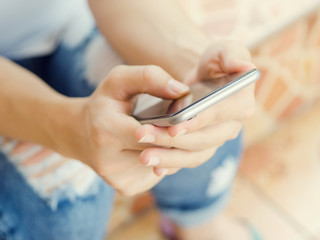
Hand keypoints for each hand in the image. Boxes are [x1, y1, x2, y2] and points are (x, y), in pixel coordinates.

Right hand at [57, 65, 188, 195]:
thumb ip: (149, 77)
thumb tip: (182, 91)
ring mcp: (118, 179)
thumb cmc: (105, 104)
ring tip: (172, 134)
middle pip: (160, 152)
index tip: (186, 118)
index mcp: (105, 132)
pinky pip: (158, 174)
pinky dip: (164, 161)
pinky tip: (159, 148)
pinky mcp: (126, 187)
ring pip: (163, 165)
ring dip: (173, 150)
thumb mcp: (119, 81)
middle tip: (188, 125)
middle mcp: (109, 162)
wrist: (80, 134)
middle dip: (177, 138)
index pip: (148, 134)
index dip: (170, 127)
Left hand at [136, 40, 255, 172]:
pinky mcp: (203, 149)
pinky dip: (171, 166)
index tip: (174, 126)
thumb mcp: (224, 51)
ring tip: (143, 156)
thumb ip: (233, 55)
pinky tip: (153, 167)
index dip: (198, 121)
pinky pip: (188, 161)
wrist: (205, 81)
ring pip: (195, 155)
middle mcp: (231, 127)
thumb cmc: (215, 63)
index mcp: (240, 103)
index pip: (220, 115)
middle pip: (204, 140)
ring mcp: (216, 140)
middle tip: (143, 137)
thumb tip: (244, 66)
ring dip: (169, 158)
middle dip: (173, 141)